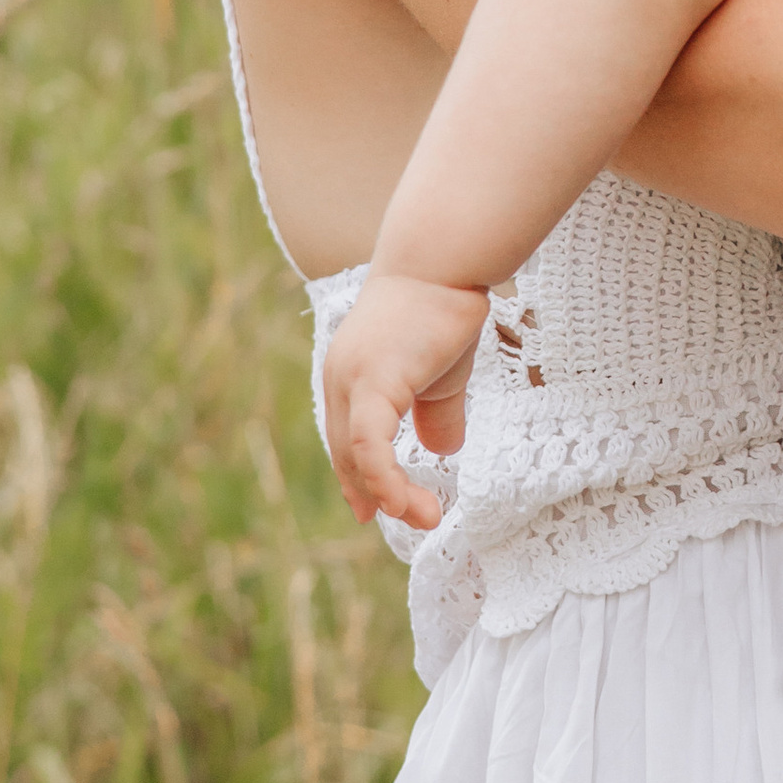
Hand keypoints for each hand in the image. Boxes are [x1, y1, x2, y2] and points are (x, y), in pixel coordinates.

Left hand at [319, 269, 487, 533]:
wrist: (443, 265)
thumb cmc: (442, 310)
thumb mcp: (440, 375)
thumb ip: (435, 413)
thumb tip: (441, 451)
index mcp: (350, 377)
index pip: (345, 439)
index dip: (359, 477)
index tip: (377, 508)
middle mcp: (340, 380)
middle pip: (345, 453)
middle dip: (374, 493)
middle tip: (411, 518)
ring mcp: (350, 381)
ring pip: (355, 456)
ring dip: (387, 493)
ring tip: (423, 517)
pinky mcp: (371, 382)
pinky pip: (368, 445)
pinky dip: (384, 477)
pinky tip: (406, 501)